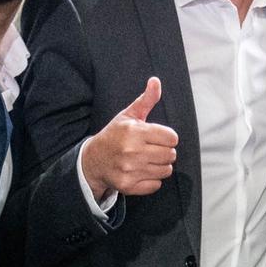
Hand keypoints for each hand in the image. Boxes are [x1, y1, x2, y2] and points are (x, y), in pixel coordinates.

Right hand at [79, 77, 178, 197]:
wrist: (93, 160)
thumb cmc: (115, 135)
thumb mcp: (129, 116)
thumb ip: (146, 100)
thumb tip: (156, 81)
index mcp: (134, 132)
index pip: (172, 138)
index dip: (167, 137)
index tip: (157, 137)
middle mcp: (131, 151)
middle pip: (171, 155)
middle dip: (165, 151)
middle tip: (152, 149)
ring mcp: (129, 170)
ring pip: (166, 170)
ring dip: (160, 166)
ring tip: (147, 160)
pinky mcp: (128, 185)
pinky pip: (156, 185)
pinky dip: (152, 180)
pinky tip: (141, 171)